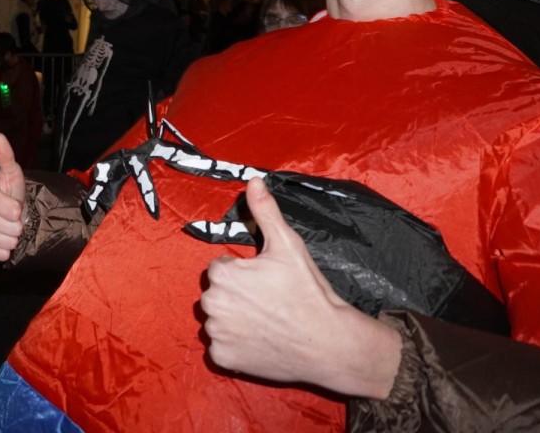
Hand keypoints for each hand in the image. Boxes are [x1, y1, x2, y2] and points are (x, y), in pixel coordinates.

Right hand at [0, 134, 26, 260]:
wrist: (16, 217)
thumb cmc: (14, 195)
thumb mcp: (15, 176)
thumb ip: (6, 157)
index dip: (9, 208)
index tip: (19, 209)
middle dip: (13, 226)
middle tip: (17, 222)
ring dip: (9, 239)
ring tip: (12, 232)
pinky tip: (3, 244)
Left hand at [200, 178, 400, 398]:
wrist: (328, 342)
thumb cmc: (308, 291)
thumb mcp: (288, 245)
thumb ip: (265, 211)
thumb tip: (253, 180)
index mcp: (222, 275)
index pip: (221, 268)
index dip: (244, 273)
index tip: (266, 282)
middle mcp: (211, 304)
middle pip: (216, 294)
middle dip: (236, 296)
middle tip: (268, 302)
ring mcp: (216, 334)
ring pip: (217, 320)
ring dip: (233, 320)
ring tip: (265, 322)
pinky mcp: (222, 359)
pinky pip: (220, 348)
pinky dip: (235, 346)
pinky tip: (259, 341)